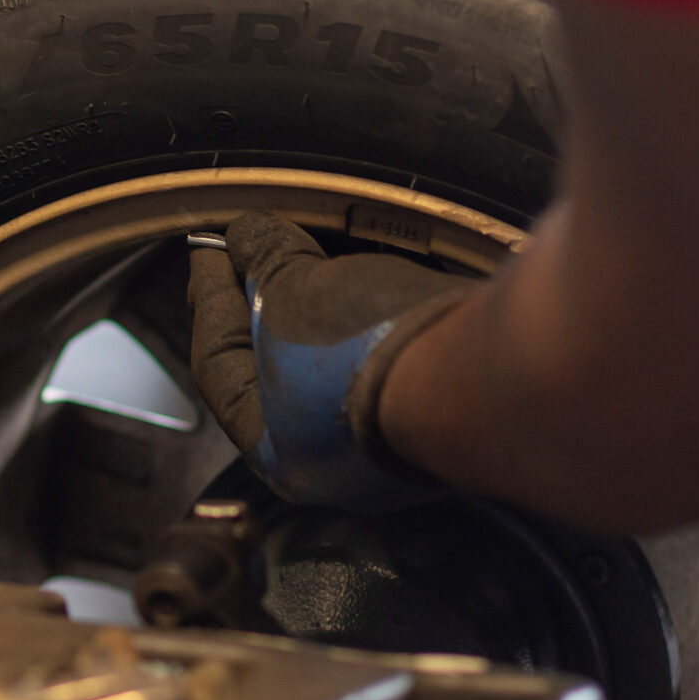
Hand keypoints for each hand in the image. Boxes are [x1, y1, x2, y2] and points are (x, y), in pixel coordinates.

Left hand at [187, 213, 477, 509]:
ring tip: (314, 249)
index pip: (220, 363)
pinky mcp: (449, 404)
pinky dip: (375, 313)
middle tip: (254, 246)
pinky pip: (394, 353)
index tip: (210, 249)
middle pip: (284, 365)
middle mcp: (341, 462)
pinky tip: (373, 273)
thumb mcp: (294, 292)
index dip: (210, 294)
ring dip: (327, 303)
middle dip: (269, 300)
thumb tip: (248, 237)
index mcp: (283, 454)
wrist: (488, 368)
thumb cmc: (372, 357)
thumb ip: (264, 260)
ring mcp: (401, 439)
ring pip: (344, 360)